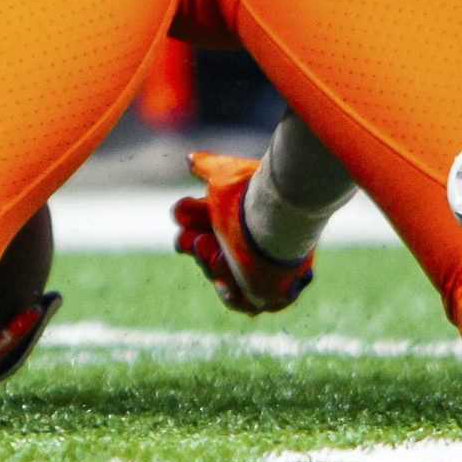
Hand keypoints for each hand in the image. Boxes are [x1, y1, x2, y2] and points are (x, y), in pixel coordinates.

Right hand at [172, 151, 314, 315]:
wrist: (278, 219)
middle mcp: (250, 246)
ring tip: (208, 248)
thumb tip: (191, 160)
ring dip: (208, 263)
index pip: (208, 222)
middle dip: (195, 243)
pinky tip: (223, 283)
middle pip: (210, 250)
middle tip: (198, 237)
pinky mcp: (265, 294)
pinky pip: (239, 300)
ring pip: (220, 272)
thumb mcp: (223, 175)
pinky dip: (227, 291)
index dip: (191, 216)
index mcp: (240, 219)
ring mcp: (258, 272)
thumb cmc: (252, 196)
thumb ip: (207, 167)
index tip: (183, 212)